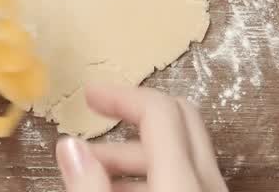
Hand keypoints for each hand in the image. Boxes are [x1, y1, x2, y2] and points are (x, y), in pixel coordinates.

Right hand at [56, 85, 228, 191]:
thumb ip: (89, 186)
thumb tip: (70, 146)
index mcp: (183, 181)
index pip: (160, 110)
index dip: (122, 95)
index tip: (89, 95)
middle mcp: (208, 184)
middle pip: (180, 120)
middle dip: (130, 118)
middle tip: (94, 123)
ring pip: (182, 154)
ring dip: (136, 153)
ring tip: (94, 173)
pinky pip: (188, 178)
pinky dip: (153, 175)